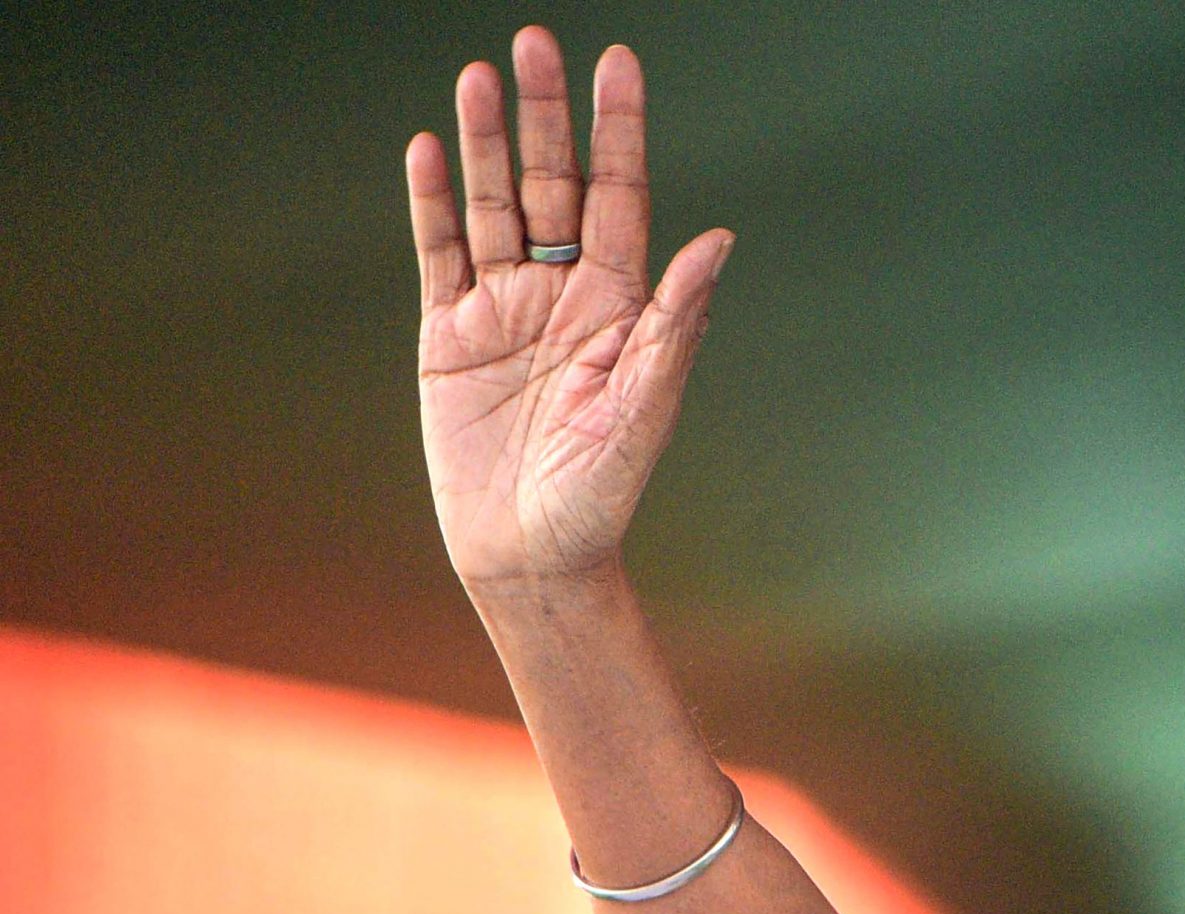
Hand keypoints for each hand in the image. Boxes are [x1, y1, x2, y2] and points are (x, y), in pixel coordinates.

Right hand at [405, 27, 731, 586]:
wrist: (532, 554)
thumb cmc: (601, 493)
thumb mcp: (646, 408)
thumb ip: (675, 323)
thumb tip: (717, 243)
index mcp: (617, 306)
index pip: (618, 197)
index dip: (617, 132)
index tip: (617, 64)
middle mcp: (561, 295)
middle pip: (551, 185)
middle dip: (546, 115)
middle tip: (535, 42)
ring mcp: (502, 310)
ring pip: (492, 206)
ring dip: (486, 142)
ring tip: (479, 76)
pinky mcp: (448, 335)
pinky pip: (439, 254)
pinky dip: (433, 203)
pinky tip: (428, 151)